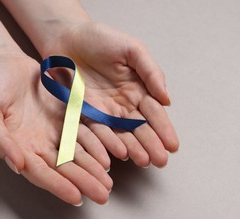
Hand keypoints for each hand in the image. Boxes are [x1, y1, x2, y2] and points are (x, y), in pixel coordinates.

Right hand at [0, 53, 112, 204]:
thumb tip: (15, 164)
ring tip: (108, 183)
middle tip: (103, 196)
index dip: (58, 185)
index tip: (76, 197)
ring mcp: (56, 131)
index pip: (41, 173)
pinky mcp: (68, 117)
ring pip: (78, 154)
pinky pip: (85, 133)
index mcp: (20, 147)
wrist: (6, 63)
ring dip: (93, 168)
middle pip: (64, 168)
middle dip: (84, 182)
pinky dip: (96, 145)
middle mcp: (40, 144)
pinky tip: (109, 157)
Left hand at [43, 22, 178, 167]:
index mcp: (138, 90)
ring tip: (144, 161)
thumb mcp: (132, 49)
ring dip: (133, 148)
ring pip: (121, 134)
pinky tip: (119, 154)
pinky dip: (107, 143)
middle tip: (161, 161)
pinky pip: (96, 131)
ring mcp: (103, 112)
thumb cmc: (101, 38)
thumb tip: (167, 99)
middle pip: (140, 128)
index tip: (173, 145)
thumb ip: (151, 71)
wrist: (67, 36)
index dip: (164, 129)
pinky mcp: (83, 114)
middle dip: (152, 145)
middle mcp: (123, 105)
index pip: (154, 113)